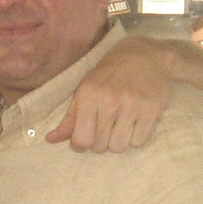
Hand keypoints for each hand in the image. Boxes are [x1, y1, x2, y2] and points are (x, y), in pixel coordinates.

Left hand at [48, 37, 173, 151]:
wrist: (144, 56)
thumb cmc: (109, 75)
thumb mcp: (84, 90)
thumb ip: (69, 118)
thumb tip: (50, 139)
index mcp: (89, 96)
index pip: (81, 140)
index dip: (80, 145)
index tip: (84, 139)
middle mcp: (110, 101)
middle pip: (100, 147)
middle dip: (100, 142)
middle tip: (104, 128)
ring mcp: (133, 106)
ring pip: (119, 147)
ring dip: (118, 141)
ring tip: (119, 125)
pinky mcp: (152, 110)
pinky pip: (138, 142)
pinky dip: (135, 138)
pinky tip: (134, 122)